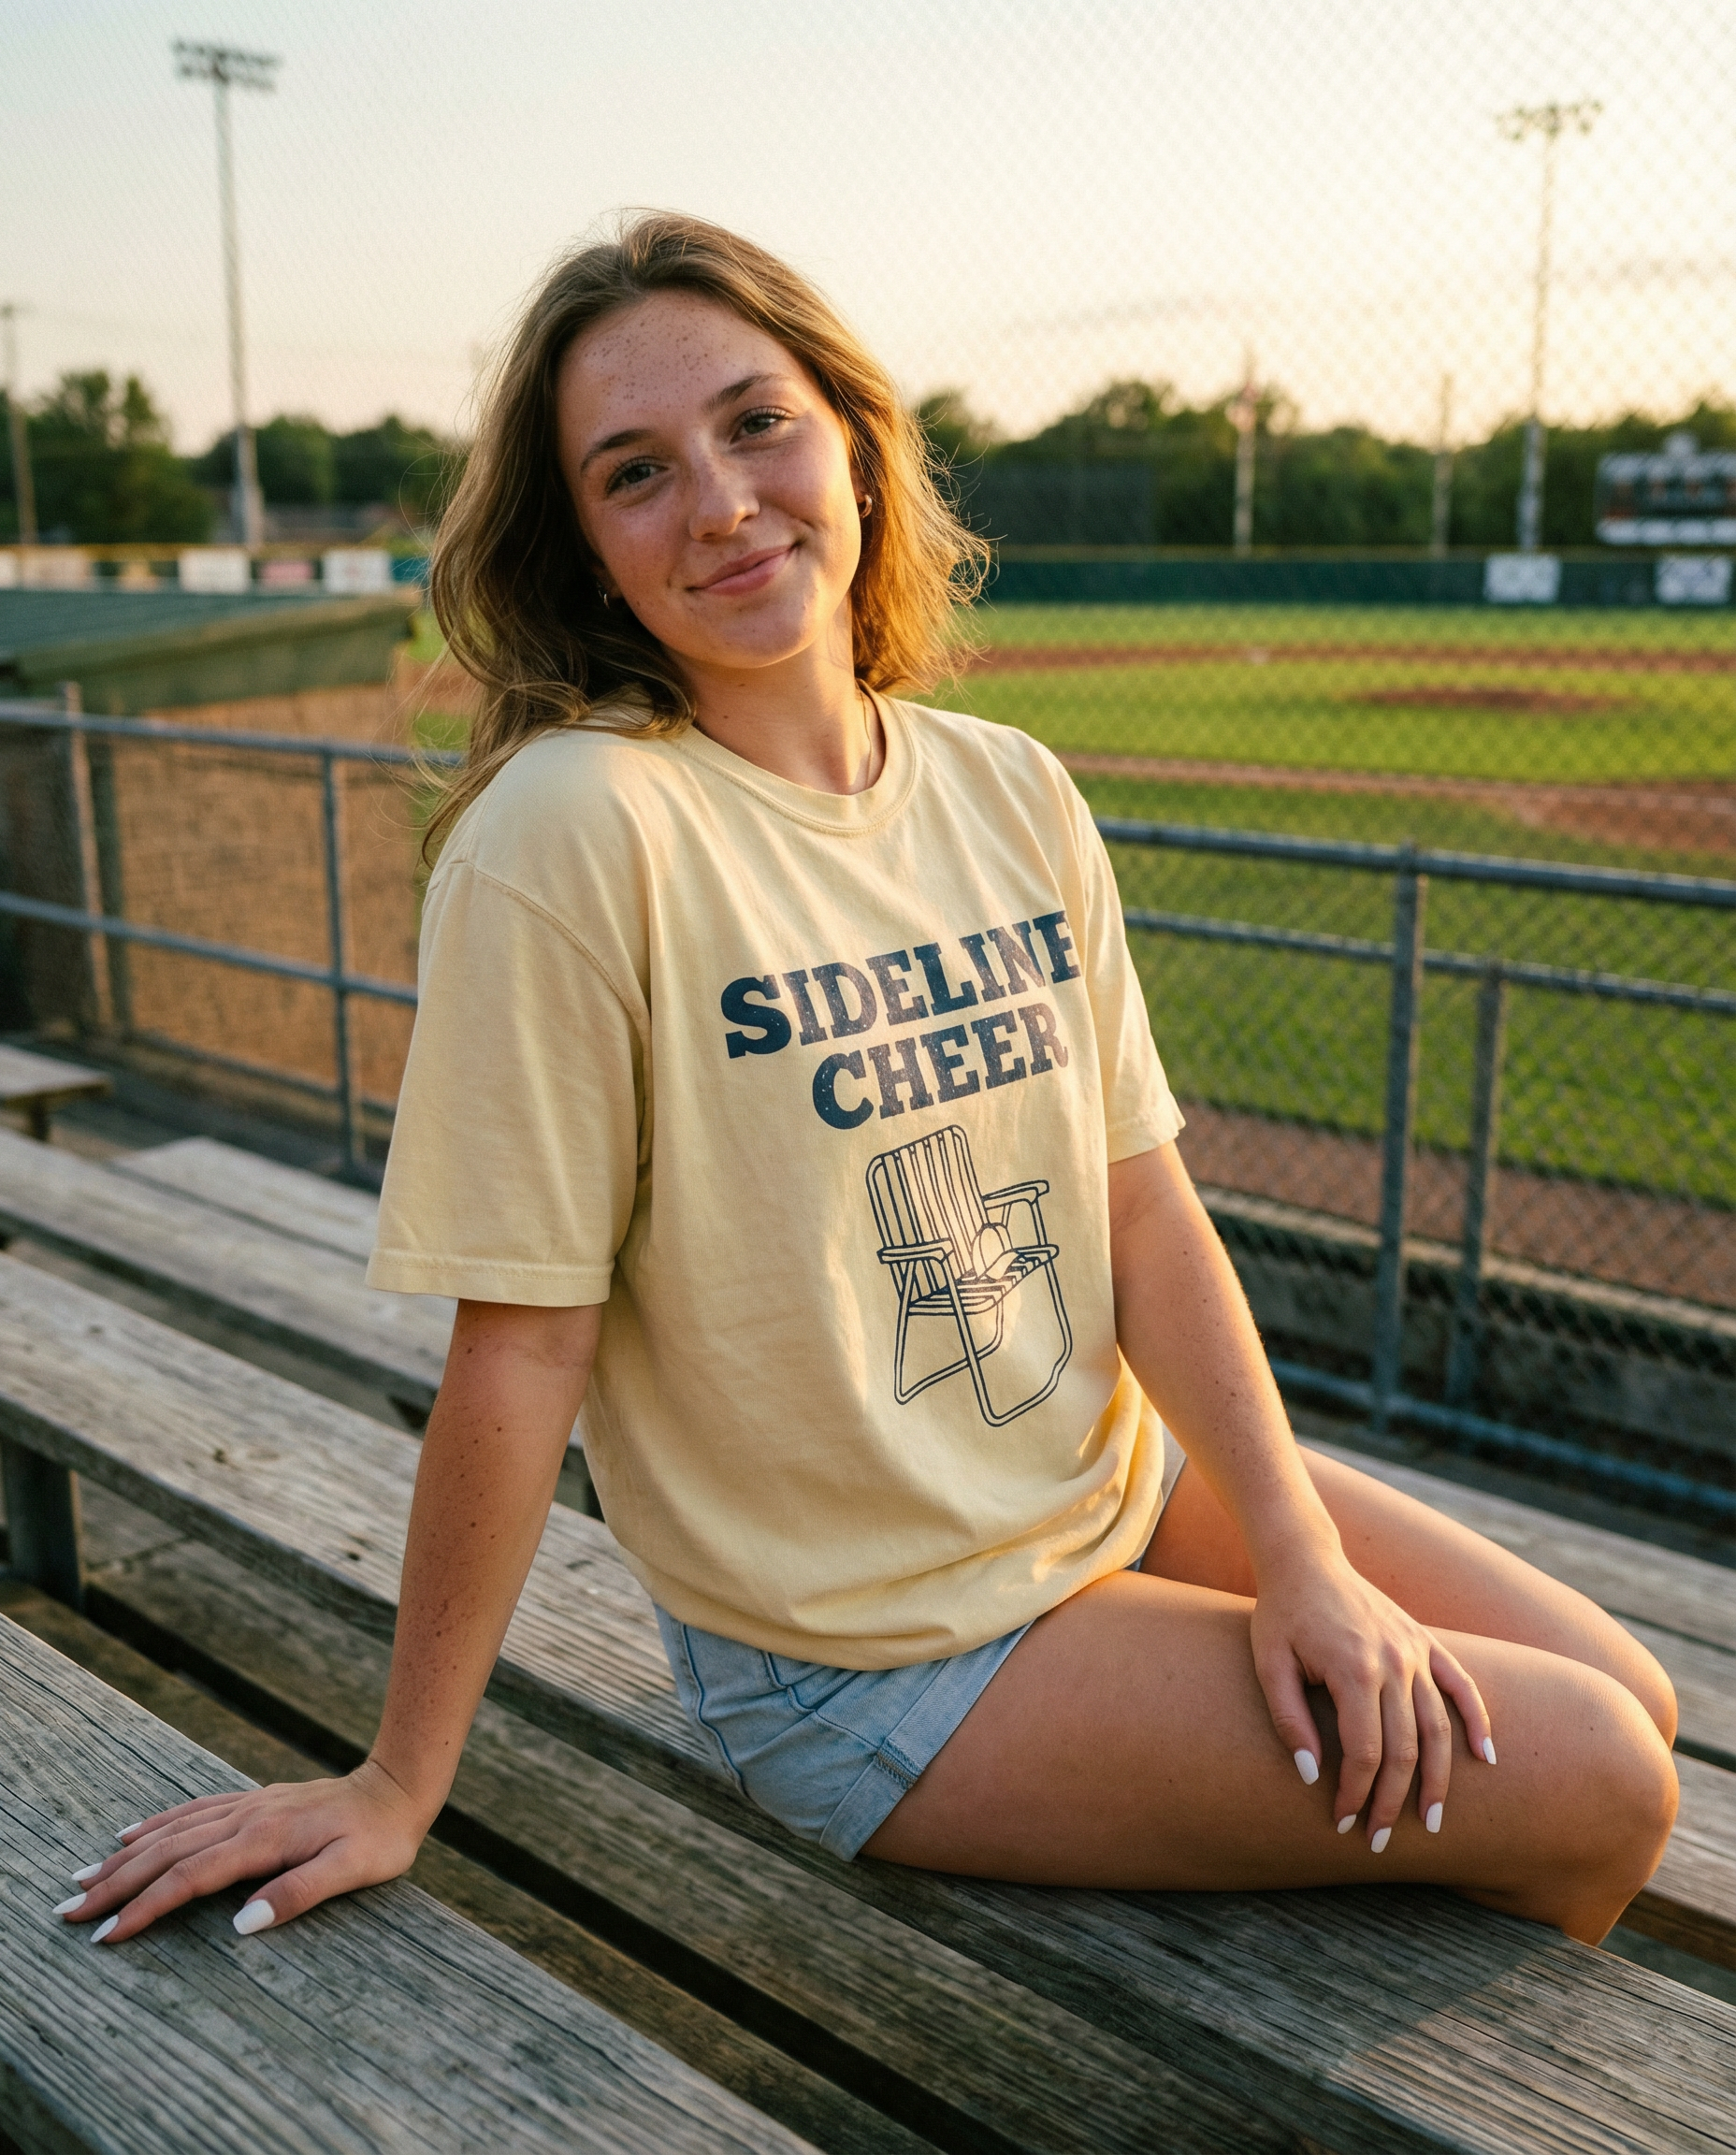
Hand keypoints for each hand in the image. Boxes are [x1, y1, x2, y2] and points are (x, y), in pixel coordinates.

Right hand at [50, 1757, 427, 1944]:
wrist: (396, 1789)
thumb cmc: (380, 1839)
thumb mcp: (353, 1871)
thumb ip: (299, 1893)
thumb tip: (242, 1923)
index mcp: (264, 1841)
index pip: (190, 1877)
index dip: (146, 1907)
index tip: (107, 1935)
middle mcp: (246, 1819)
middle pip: (167, 1853)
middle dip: (115, 1883)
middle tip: (68, 1910)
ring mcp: (247, 1807)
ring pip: (173, 1831)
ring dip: (125, 1856)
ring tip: (83, 1877)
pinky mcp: (253, 1802)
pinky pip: (192, 1811)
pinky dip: (156, 1824)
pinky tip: (132, 1833)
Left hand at [1248, 1542, 1494, 1848]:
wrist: (1306, 1560)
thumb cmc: (1282, 1615)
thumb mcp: (1270, 1665)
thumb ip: (1290, 1721)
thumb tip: (1312, 1776)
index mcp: (1354, 1670)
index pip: (1366, 1752)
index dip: (1356, 1794)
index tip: (1342, 1821)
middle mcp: (1394, 1663)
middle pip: (1406, 1749)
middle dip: (1394, 1801)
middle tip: (1382, 1840)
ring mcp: (1416, 1651)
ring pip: (1439, 1728)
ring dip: (1438, 1779)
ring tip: (1434, 1821)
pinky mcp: (1426, 1642)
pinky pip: (1462, 1685)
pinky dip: (1477, 1721)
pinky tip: (1486, 1757)